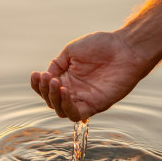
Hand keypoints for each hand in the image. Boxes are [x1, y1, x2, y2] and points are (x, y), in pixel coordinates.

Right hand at [31, 31, 152, 121]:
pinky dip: (68, 106)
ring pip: (62, 111)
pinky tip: (65, 91)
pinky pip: (77, 114)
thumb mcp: (71, 51)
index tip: (36, 74)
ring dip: (54, 99)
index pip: (46, 89)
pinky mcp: (96, 105)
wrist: (125, 48)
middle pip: (52, 101)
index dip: (38, 85)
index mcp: (67, 78)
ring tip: (55, 83)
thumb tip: (45, 76)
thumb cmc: (102, 46)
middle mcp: (74, 91)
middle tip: (47, 78)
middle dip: (44, 91)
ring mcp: (85, 100)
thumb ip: (56, 65)